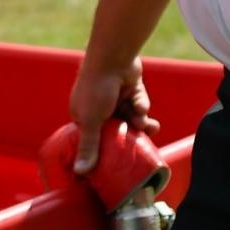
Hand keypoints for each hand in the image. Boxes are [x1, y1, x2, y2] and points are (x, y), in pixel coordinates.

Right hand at [69, 56, 157, 174]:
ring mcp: (115, 97)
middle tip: (142, 143)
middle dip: (131, 135)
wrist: (114, 57)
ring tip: (149, 126)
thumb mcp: (91, 121)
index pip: (95, 138)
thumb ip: (89, 147)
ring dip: (140, 121)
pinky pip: (138, 102)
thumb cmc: (96, 89)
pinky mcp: (130, 88)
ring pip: (131, 117)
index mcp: (84, 115)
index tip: (119, 161)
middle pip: (117, 129)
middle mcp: (99, 107)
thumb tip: (80, 172)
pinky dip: (141, 104)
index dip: (107, 149)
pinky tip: (141, 104)